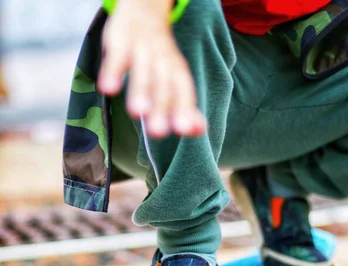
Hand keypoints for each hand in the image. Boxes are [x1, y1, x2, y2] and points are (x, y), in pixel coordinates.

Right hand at [97, 0, 206, 137]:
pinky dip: (113, 72)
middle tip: (158, 132)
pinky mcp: (120, 41)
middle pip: (163, 86)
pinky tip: (109, 89)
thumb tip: (198, 131)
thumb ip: (185, 106)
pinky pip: (117, 57)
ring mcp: (142, 50)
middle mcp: (162, 61)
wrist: (144, 10)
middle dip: (161, 108)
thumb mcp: (175, 78)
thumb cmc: (159, 56)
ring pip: (143, 72)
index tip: (185, 130)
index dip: (185, 110)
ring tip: (137, 113)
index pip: (183, 91)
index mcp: (176, 72)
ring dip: (140, 91)